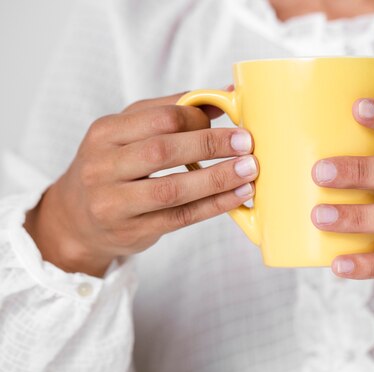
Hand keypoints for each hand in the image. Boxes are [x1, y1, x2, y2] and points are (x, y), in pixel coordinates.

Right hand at [24, 92, 257, 276]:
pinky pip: (181, 217)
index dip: (197, 118)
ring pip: (172, 189)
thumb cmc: (114, 168)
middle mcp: (103, 166)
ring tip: (249, 170)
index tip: (227, 121)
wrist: (78, 221)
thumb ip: (172, 111)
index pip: (157, 117)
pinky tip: (238, 195)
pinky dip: (214, 205)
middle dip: (210, 145)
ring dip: (217, 179)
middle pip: (163, 151)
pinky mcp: (133, 231)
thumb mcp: (129, 133)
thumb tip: (225, 93)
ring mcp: (114, 203)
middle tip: (246, 143)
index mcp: (105, 132)